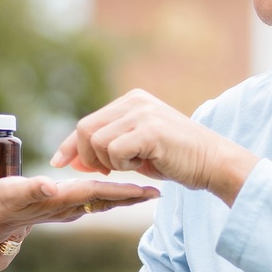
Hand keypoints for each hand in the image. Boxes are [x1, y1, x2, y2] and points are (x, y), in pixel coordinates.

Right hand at [0, 174, 156, 242]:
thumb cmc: (0, 204)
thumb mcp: (13, 193)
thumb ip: (33, 189)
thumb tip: (51, 187)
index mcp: (63, 198)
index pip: (100, 193)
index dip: (125, 191)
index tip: (149, 191)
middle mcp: (69, 206)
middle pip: (108, 200)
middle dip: (133, 197)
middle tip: (160, 193)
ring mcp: (66, 209)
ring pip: (102, 202)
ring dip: (123, 198)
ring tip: (145, 192)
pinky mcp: (60, 207)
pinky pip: (90, 201)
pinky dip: (106, 196)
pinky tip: (114, 193)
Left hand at [53, 89, 259, 203]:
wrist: (213, 162)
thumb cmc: (177, 159)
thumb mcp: (136, 150)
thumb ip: (107, 148)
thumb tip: (73, 158)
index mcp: (131, 100)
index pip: (87, 122)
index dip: (70, 145)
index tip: (58, 162)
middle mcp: (135, 101)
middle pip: (86, 130)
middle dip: (89, 157)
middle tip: (108, 171)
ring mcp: (142, 113)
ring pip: (98, 143)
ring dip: (112, 163)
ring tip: (138, 163)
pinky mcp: (149, 130)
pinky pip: (114, 151)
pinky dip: (124, 165)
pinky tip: (146, 163)